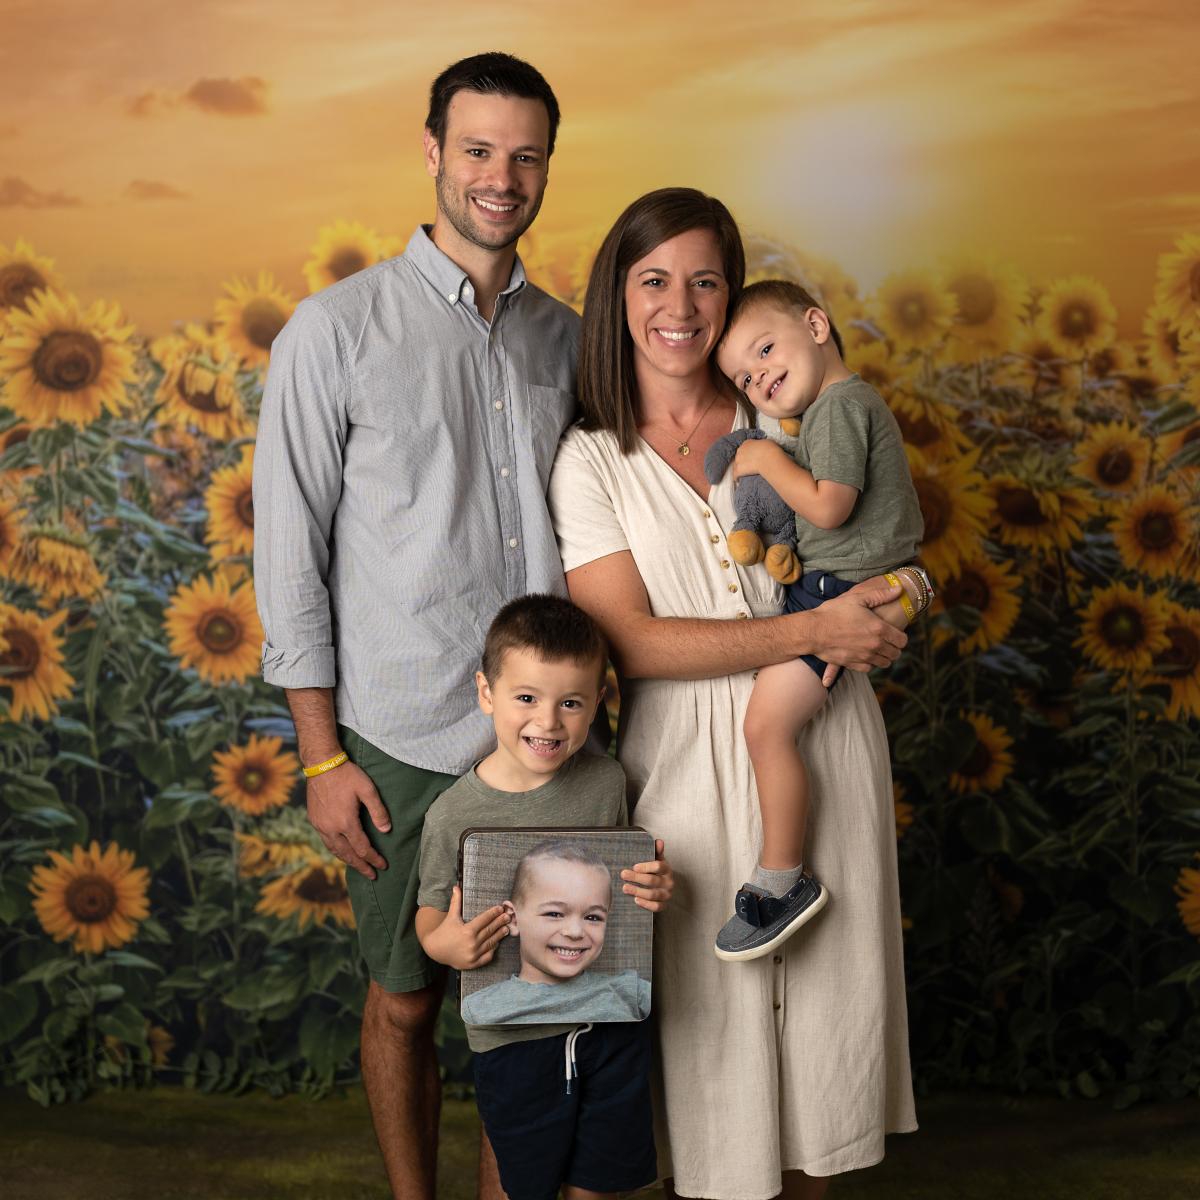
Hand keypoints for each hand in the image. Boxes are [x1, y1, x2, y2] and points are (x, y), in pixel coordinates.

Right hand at [306, 761, 390, 879]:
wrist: (321, 764)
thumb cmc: (347, 774)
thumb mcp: (368, 789)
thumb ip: (378, 811)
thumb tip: (386, 830)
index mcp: (346, 822)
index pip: (362, 848)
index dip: (373, 859)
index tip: (383, 866)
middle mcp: (331, 828)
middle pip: (347, 854)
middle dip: (360, 866)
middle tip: (372, 875)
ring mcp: (320, 825)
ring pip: (334, 850)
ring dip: (347, 860)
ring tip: (358, 867)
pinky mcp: (314, 820)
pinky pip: (326, 842)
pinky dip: (336, 850)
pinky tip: (341, 851)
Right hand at [423, 887, 509, 969]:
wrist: (435, 950)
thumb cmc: (444, 932)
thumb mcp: (451, 917)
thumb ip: (456, 902)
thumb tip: (456, 887)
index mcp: (467, 931)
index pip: (484, 919)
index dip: (493, 913)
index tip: (500, 908)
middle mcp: (472, 943)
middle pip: (490, 930)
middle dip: (500, 922)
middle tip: (508, 916)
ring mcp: (473, 954)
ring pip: (491, 943)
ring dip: (500, 935)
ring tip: (506, 928)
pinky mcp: (473, 963)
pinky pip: (487, 956)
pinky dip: (493, 949)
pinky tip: (497, 943)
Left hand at [620, 839, 673, 911]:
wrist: (664, 887)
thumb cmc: (658, 872)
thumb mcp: (658, 860)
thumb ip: (657, 851)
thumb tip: (659, 841)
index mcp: (667, 869)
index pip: (659, 866)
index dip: (646, 867)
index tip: (634, 866)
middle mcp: (669, 882)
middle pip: (653, 881)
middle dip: (637, 878)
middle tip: (623, 874)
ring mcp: (667, 895)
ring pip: (653, 894)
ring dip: (638, 891)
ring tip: (625, 888)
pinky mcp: (663, 905)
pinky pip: (656, 907)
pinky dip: (646, 904)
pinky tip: (636, 900)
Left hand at [732, 438, 784, 482]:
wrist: (769, 458)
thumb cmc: (770, 449)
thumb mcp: (765, 442)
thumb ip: (760, 445)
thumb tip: (762, 448)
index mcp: (747, 443)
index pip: (744, 448)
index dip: (747, 454)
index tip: (750, 458)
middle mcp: (740, 450)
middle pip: (739, 456)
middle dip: (742, 461)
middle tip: (748, 466)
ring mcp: (738, 460)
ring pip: (736, 465)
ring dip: (739, 469)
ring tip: (743, 474)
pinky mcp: (739, 470)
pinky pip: (735, 475)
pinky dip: (737, 478)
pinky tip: (738, 481)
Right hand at [805, 582, 906, 683]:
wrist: (812, 630)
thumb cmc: (833, 612)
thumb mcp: (857, 598)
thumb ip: (881, 595)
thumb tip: (899, 590)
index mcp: (879, 628)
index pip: (902, 640)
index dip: (901, 637)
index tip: (894, 633)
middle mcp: (875, 645)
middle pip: (896, 654)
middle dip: (894, 647)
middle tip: (886, 640)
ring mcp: (864, 657)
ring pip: (885, 663)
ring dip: (884, 656)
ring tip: (876, 648)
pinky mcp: (853, 664)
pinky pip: (870, 668)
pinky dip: (870, 663)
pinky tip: (864, 654)